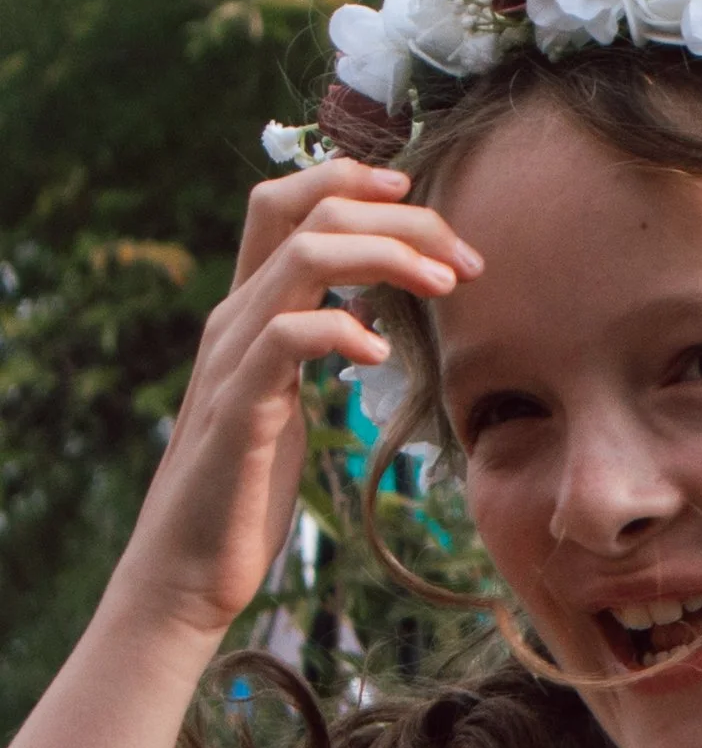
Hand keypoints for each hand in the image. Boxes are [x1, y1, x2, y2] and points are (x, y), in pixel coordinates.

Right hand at [122, 164, 480, 641]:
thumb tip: (370, 320)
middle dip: (396, 217)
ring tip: (446, 287)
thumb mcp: (290, 403)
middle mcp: (234, 318)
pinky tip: (383, 355)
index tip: (420, 198)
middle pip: (306, 211)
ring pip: (302, 255)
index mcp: (248, 311)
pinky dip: (341, 330)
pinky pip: (287, 337)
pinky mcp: (240, 408)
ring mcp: (233, 358)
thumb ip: (316, 352)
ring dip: (385, 257)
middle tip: (465, 258)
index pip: (286, 203)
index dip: (349, 180)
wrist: (189, 567)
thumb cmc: (246, 491)